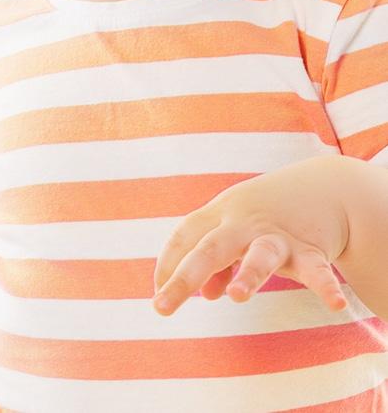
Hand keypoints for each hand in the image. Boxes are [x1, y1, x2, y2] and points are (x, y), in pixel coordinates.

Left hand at [152, 154, 351, 316]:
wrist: (324, 185)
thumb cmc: (265, 214)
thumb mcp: (236, 229)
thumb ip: (217, 261)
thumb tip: (208, 295)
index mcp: (220, 215)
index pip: (183, 237)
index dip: (167, 265)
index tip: (157, 294)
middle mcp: (243, 223)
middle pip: (209, 249)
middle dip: (184, 278)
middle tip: (160, 307)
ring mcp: (277, 235)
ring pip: (260, 255)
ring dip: (248, 275)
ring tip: (236, 297)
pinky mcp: (310, 249)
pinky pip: (317, 270)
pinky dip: (325, 285)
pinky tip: (335, 303)